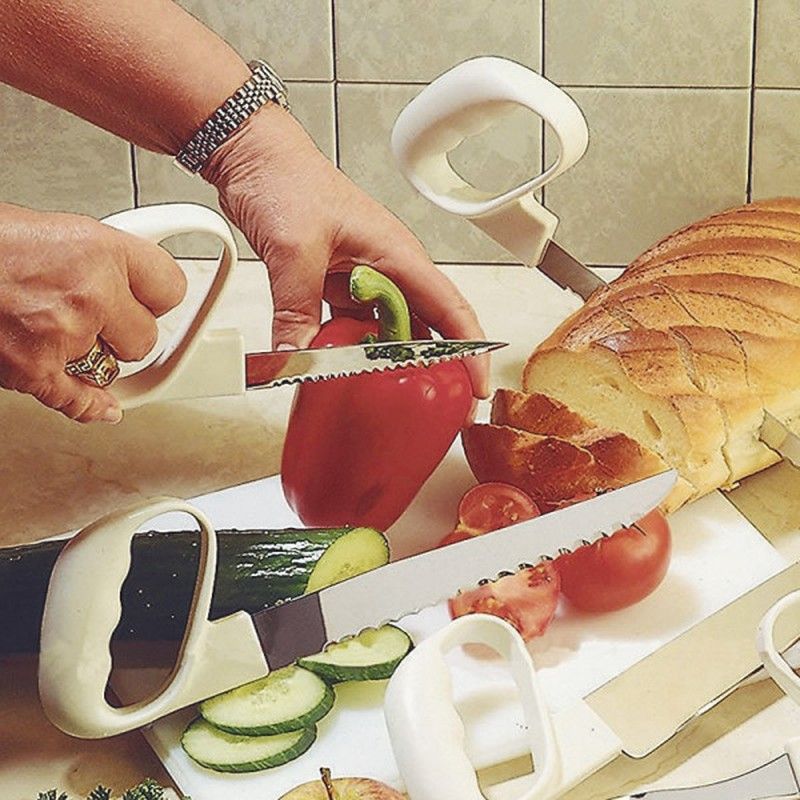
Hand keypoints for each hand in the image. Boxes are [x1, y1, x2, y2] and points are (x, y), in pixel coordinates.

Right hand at [0, 204, 185, 421]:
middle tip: (97, 316)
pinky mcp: (33, 369)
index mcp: (99, 249)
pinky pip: (79, 399)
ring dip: (93, 356)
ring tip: (57, 329)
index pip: (170, 287)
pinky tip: (102, 406)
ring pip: (112, 366)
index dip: (158, 296)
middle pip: (146, 336)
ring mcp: (63, 335)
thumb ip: (99, 259)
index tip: (153, 302)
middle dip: (125, 330)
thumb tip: (129, 281)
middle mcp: (88, 292)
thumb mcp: (57, 229)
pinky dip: (90, 406)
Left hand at [204, 105, 488, 398]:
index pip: (450, 308)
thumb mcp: (294, 250)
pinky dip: (353, 349)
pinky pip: (356, 324)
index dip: (470, 350)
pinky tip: (344, 369)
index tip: (477, 384)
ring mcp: (364, 276)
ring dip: (390, 361)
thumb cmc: (287, 179)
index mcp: (397, 254)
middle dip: (436, 367)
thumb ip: (296, 310)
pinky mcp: (339, 282)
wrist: (255, 157)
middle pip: (427, 326)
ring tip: (392, 396)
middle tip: (438, 405)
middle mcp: (388, 267)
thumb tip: (295, 357)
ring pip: (390, 329)